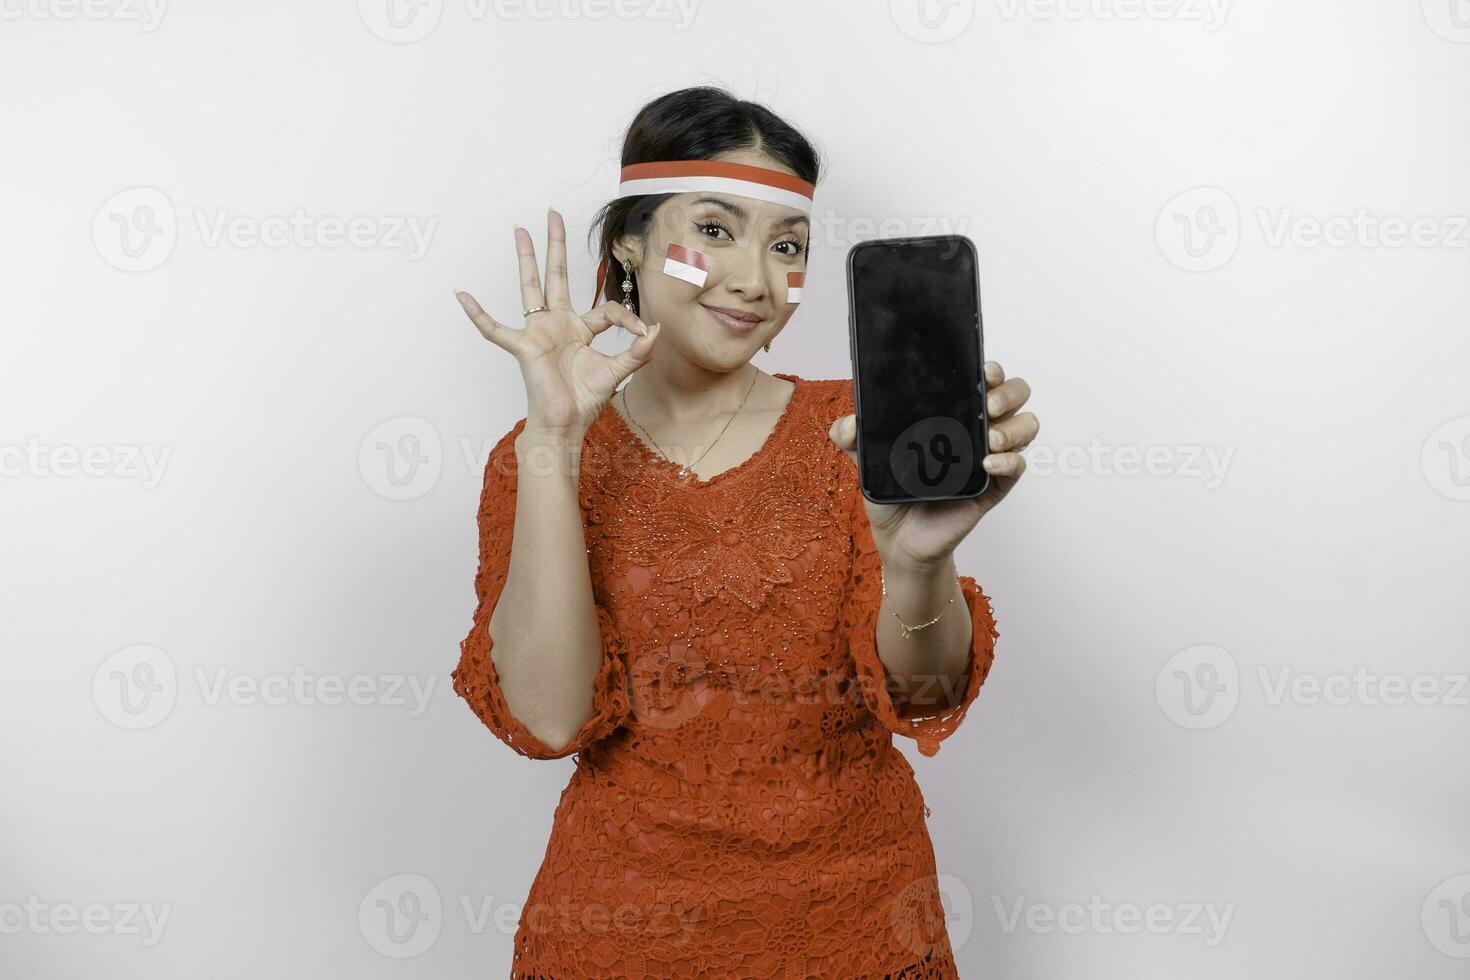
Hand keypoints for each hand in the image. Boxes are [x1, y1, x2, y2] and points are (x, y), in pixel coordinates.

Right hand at [454, 208, 661, 438]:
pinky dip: (478, 315)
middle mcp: (558, 324)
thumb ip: (638, 352)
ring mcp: (538, 332)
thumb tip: (656, 330)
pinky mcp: (524, 346)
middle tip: (554, 215)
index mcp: (580, 329)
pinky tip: (462, 296)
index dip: (628, 319)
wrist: (565, 425)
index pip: (606, 309)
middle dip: (556, 246)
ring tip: (521, 231)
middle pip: (557, 277)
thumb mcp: (618, 372)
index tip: (643, 333)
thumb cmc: (584, 401)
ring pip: (531, 288)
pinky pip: (496, 329)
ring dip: (526, 259)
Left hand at [827, 360, 1036, 568]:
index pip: (983, 378)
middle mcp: (976, 428)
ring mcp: (989, 456)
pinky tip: (988, 464)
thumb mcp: (866, 459)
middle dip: (1008, 392)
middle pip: (1016, 393)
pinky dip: (1009, 461)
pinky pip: (1018, 467)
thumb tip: (848, 423)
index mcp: (952, 412)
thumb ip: (851, 436)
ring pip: (1026, 426)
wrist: (897, 537)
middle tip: (987, 406)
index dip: (990, 368)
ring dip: (1013, 427)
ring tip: (988, 439)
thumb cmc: (891, 491)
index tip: (982, 370)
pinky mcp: (994, 486)